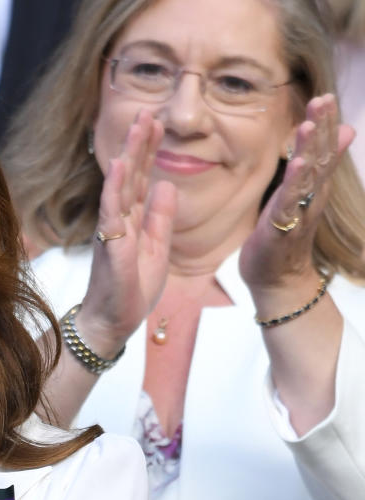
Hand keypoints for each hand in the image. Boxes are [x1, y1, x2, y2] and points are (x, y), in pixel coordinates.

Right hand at [76, 111, 176, 353]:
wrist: (114, 322)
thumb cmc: (132, 290)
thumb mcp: (158, 249)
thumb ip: (161, 217)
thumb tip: (167, 184)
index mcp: (133, 220)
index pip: (142, 178)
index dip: (150, 151)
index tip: (158, 123)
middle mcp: (120, 219)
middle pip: (132, 173)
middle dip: (140, 142)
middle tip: (148, 111)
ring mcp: (114, 228)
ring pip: (122, 183)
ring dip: (130, 153)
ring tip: (138, 124)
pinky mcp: (110, 243)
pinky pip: (112, 209)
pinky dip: (116, 186)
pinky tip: (121, 163)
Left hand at [240, 95, 353, 298]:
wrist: (278, 281)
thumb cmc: (285, 235)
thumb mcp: (301, 195)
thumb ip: (317, 165)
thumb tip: (343, 131)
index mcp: (314, 187)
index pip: (323, 150)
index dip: (325, 124)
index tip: (325, 97)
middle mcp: (312, 197)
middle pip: (320, 158)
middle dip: (321, 129)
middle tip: (323, 99)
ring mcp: (298, 213)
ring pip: (306, 178)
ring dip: (308, 151)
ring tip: (307, 125)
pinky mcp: (281, 229)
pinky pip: (289, 204)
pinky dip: (294, 185)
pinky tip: (296, 166)